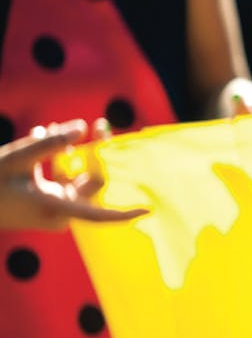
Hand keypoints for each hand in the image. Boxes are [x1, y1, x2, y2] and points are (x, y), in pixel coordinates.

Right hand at [0, 120, 147, 230]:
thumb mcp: (16, 158)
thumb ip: (49, 143)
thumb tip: (82, 127)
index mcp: (54, 207)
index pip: (97, 214)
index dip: (124, 214)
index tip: (149, 208)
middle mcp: (59, 213)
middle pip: (91, 180)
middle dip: (93, 152)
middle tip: (100, 123)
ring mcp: (53, 210)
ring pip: (75, 176)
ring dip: (66, 153)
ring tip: (45, 129)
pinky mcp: (47, 204)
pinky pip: (61, 179)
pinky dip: (54, 160)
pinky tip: (38, 135)